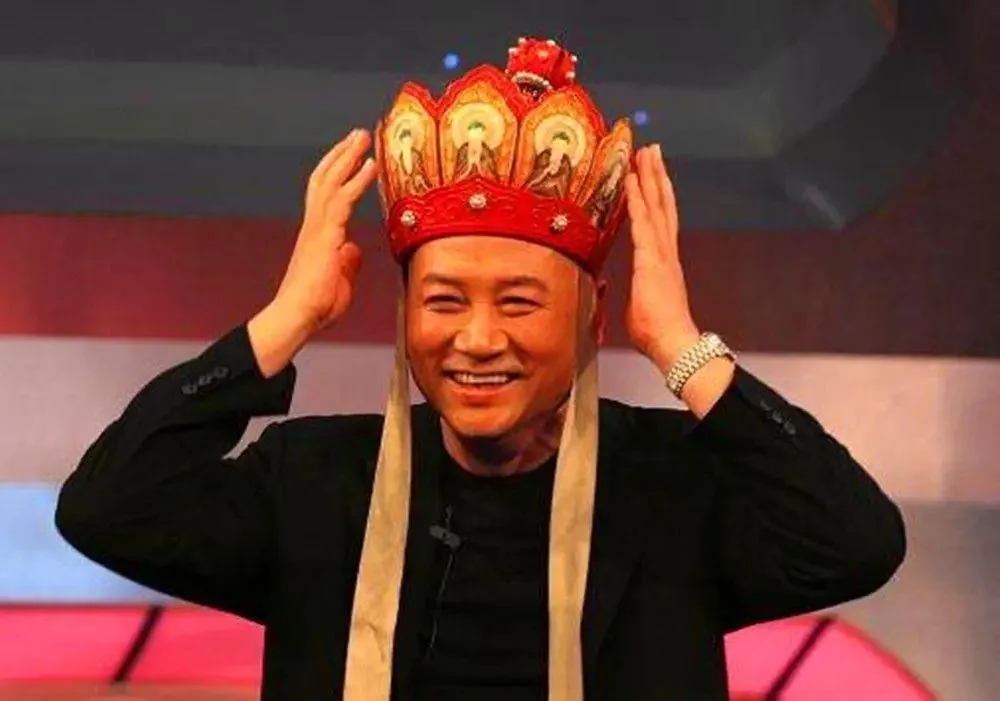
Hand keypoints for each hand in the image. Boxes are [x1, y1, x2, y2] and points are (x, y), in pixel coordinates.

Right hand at [273, 128, 375, 332]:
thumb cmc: (315, 305)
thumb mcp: (339, 280)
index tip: (352, 155)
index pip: (325, 194)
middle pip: (325, 178)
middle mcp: (314, 225)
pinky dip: (356, 180)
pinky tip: (369, 165)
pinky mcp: (325, 235)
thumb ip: (346, 262)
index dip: (338, 172)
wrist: (297, 317)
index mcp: (317, 234)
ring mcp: (318, 228)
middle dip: (342, 154)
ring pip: (331, 181)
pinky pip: (342, 200)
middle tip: (358, 134)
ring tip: (363, 136)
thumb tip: (353, 249)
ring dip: (348, 156)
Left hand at [624, 144, 699, 371]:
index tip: (651, 175)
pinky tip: (631, 179)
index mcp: (664, 265)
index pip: (660, 223)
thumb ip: (638, 298)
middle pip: (662, 206)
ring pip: (656, 206)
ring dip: (650, 177)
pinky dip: (637, 198)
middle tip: (652, 150)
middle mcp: (666, 253)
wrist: (674, 344)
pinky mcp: (651, 258)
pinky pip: (642, 221)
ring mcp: (660, 253)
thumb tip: (634, 300)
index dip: (656, 197)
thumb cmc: (659, 335)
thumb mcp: (641, 311)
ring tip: (646, 152)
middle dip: (657, 176)